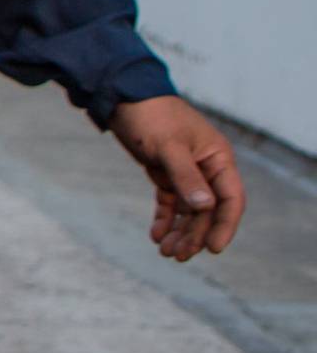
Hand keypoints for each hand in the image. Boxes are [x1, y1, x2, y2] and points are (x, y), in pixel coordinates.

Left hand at [110, 95, 245, 261]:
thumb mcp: (168, 147)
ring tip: (166, 252)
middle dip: (195, 234)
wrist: (122, 97)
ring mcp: (187, 172)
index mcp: (217, 158)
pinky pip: (170, 202)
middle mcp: (207, 167)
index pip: (230, 199)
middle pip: (208, 210)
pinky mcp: (166, 173)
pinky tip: (156, 235)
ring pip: (189, 210)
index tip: (213, 249)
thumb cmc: (151, 116)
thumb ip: (186, 177)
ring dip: (180, 231)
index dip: (225, 226)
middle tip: (178, 256)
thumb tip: (206, 207)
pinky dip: (165, 219)